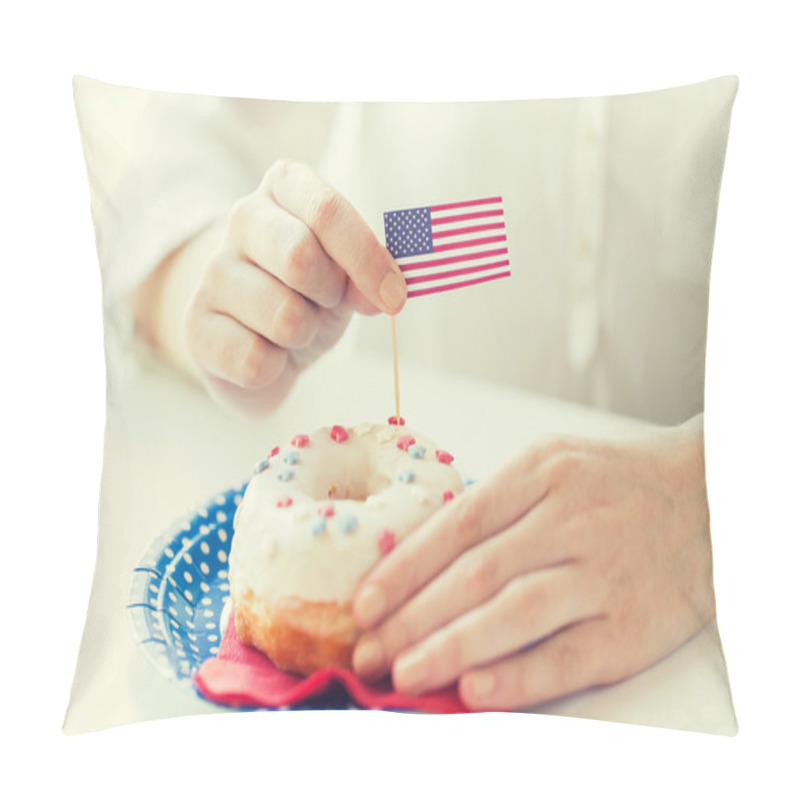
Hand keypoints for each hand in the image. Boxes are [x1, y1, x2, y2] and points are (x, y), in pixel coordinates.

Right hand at [181, 159, 405, 414]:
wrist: (260, 342)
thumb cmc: (311, 296)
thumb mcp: (348, 276)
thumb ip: (368, 275)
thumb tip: (383, 294)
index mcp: (284, 189)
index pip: (326, 209)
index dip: (366, 258)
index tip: (394, 297)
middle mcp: (241, 220)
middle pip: (299, 256)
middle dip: (328, 294)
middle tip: (325, 303)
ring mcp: (210, 273)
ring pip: (283, 316)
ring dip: (304, 336)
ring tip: (294, 328)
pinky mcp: (194, 327)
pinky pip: (255, 360)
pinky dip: (276, 368)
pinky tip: (267, 353)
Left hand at [350, 415, 713, 709]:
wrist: (709, 495)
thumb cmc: (615, 481)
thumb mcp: (553, 462)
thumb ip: (496, 504)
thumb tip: (420, 555)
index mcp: (543, 473)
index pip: (459, 525)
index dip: (405, 568)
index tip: (364, 603)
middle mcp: (571, 520)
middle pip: (478, 574)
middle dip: (413, 617)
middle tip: (369, 651)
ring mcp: (605, 572)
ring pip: (516, 613)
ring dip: (453, 647)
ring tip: (405, 674)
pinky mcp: (634, 623)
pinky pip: (569, 654)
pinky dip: (520, 676)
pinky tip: (475, 691)